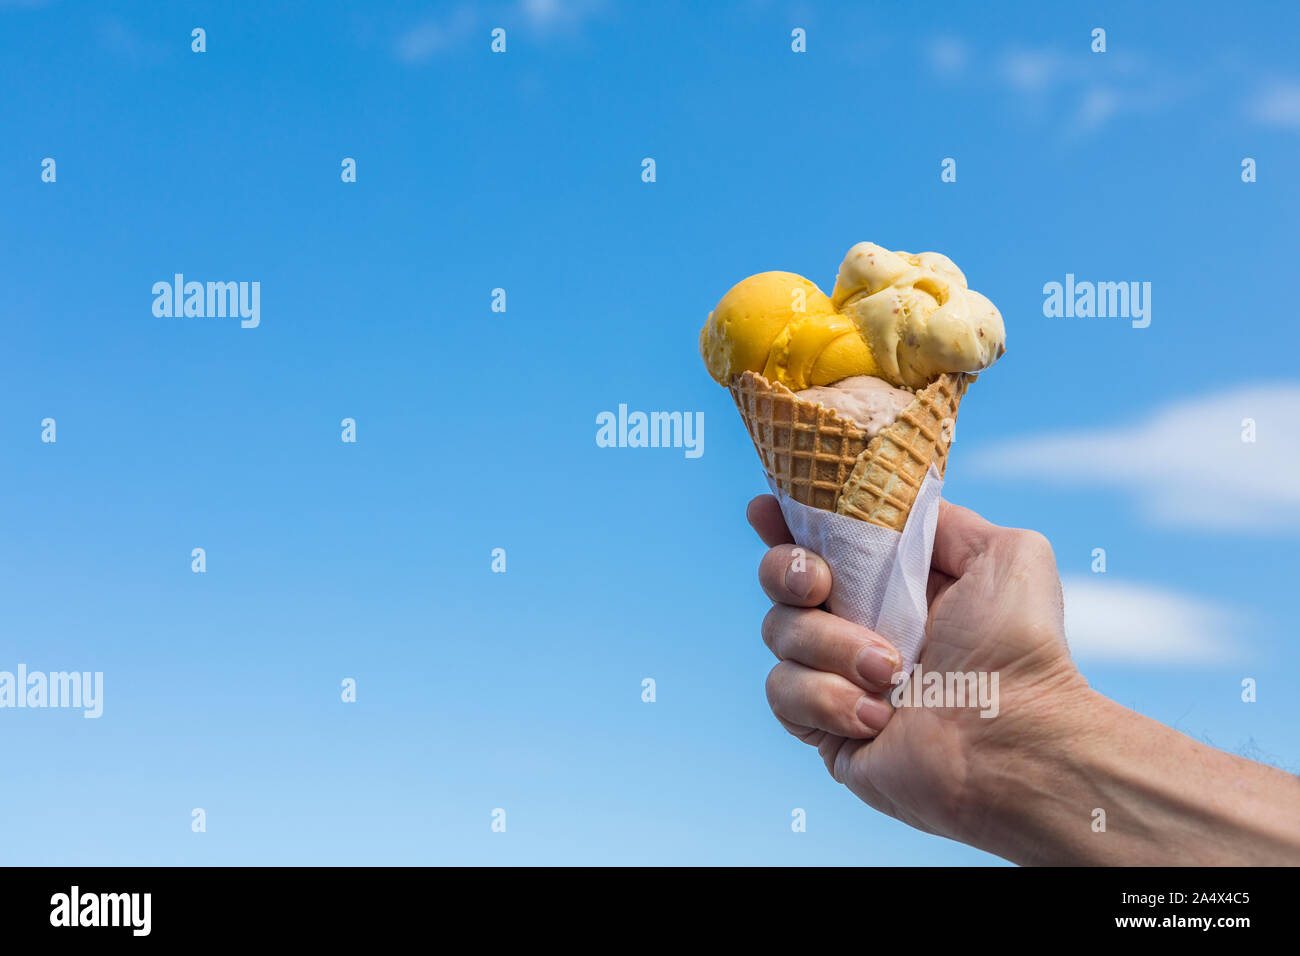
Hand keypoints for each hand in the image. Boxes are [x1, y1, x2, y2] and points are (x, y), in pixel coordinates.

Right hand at [748, 495, 1090, 846]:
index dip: (788, 521)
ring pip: (778, 633)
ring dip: (831, 646)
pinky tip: (877, 717)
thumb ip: (943, 518)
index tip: (766, 509)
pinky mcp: (823, 727)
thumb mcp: (1005, 554)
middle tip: (820, 585)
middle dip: (788, 570)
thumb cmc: (1019, 649)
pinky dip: (826, 698)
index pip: (827, 541)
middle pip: (781, 578)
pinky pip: (783, 692)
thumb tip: (894, 505)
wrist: (1013, 742)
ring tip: (890, 673)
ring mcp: (838, 676)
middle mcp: (861, 625)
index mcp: (896, 584)